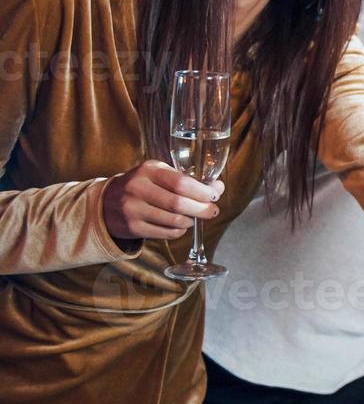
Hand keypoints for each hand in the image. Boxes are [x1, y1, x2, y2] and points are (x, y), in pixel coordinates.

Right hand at [102, 161, 223, 242]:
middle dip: (202, 209)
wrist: (105, 203)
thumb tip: (218, 187)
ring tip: (193, 217)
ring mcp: (133, 209)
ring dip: (191, 221)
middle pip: (179, 204)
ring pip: (175, 221)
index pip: (181, 182)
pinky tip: (179, 226)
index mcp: (148, 170)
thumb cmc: (142, 186)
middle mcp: (138, 188)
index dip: (202, 192)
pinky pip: (167, 233)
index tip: (214, 196)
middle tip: (212, 211)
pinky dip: (179, 231)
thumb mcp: (159, 174)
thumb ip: (187, 179)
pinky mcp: (133, 227)